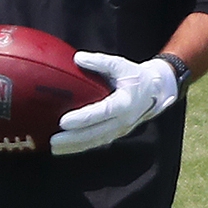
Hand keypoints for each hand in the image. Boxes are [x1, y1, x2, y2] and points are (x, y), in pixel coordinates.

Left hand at [50, 53, 179, 155]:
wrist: (155, 91)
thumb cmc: (136, 77)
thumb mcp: (121, 65)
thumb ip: (100, 61)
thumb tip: (78, 58)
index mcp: (125, 102)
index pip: (101, 112)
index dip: (82, 118)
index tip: (63, 121)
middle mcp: (123, 120)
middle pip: (96, 132)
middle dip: (73, 138)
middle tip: (53, 140)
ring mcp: (120, 129)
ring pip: (95, 141)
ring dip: (74, 146)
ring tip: (54, 148)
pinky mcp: (116, 134)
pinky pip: (97, 142)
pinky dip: (80, 147)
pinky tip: (65, 148)